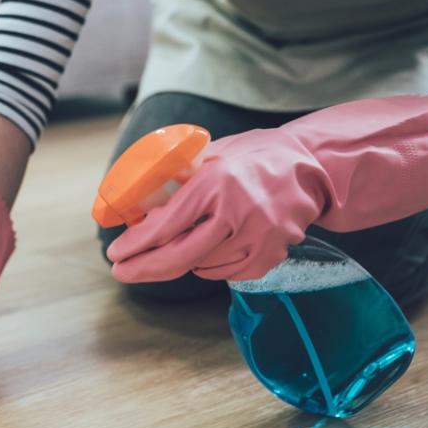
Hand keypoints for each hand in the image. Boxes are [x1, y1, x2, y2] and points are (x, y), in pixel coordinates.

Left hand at [108, 95, 427, 282]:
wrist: (312, 168)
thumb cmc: (254, 157)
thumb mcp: (212, 154)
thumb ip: (179, 179)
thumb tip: (137, 205)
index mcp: (217, 182)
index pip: (167, 224)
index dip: (136, 243)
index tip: (115, 253)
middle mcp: (238, 212)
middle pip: (180, 256)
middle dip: (144, 268)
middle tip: (122, 272)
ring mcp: (259, 237)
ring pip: (202, 266)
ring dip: (179, 262)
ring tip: (170, 250)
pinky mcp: (271, 255)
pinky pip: (227, 273)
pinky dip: (209, 267)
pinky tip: (206, 253)